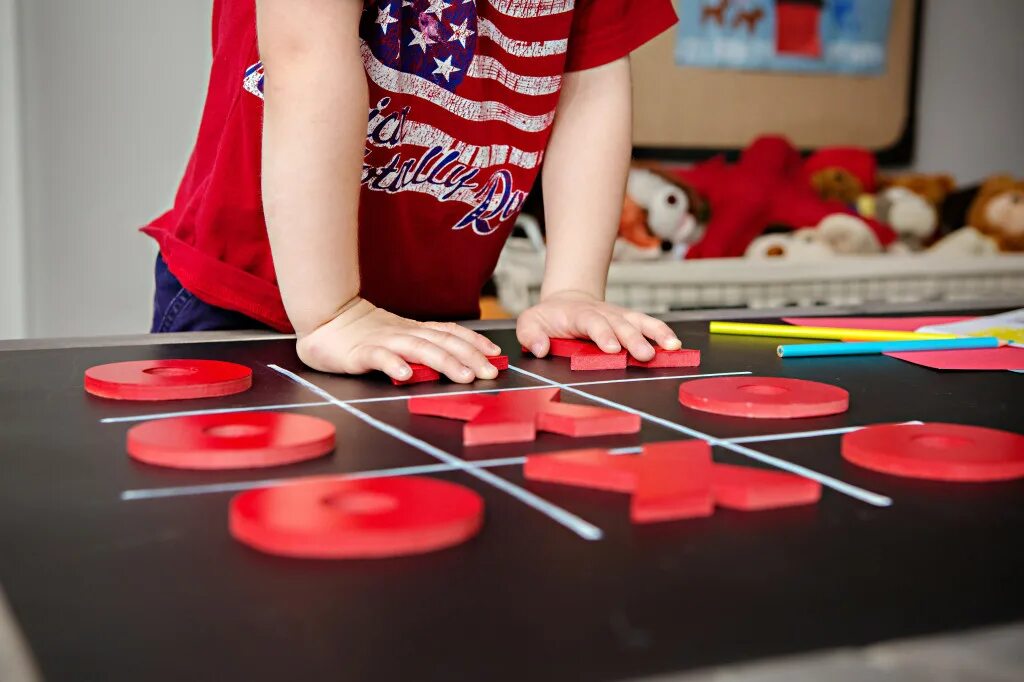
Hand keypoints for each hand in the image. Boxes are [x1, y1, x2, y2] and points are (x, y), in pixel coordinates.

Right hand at [297, 298, 501, 382]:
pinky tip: (405, 376)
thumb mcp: (398, 338)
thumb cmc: (362, 335)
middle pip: (442, 342)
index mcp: (414, 331)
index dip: (475, 342)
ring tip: (463, 376)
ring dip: (444, 362)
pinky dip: (393, 365)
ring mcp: (383, 342)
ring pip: (419, 349)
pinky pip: (379, 358)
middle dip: (470, 357)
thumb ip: (422, 348)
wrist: (324, 321)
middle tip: (490, 372)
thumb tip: (456, 362)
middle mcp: (404, 334)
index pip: (451, 333)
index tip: (496, 354)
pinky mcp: (360, 353)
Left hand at [516, 290, 680, 362]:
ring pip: (639, 322)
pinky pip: (648, 325)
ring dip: (656, 333)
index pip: (592, 323)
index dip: (602, 334)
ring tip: (672, 347)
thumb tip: (540, 349)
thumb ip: (531, 335)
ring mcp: (618, 316)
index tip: (612, 348)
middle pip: (620, 324)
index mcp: (578, 315)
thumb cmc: (548, 317)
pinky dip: (662, 333)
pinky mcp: (629, 321)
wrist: (567, 302)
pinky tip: (675, 344)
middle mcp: (603, 313)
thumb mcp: (530, 322)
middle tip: (645, 355)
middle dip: (633, 339)